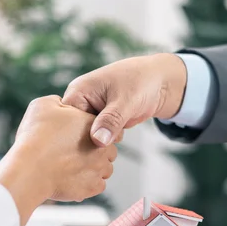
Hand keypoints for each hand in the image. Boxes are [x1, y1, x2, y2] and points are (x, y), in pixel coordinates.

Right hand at [0, 96, 116, 225]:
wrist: (30, 168)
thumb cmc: (35, 136)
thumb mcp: (43, 105)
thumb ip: (59, 102)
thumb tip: (62, 105)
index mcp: (92, 124)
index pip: (104, 126)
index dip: (92, 130)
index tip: (78, 135)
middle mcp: (102, 147)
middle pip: (107, 149)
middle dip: (95, 151)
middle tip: (74, 152)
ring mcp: (99, 168)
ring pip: (103, 169)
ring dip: (91, 168)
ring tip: (70, 167)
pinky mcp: (92, 187)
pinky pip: (96, 185)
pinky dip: (86, 183)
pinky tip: (71, 178)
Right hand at [63, 53, 186, 146]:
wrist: (159, 82)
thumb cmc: (141, 81)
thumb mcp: (126, 101)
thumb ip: (111, 120)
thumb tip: (97, 141)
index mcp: (78, 91)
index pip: (66, 119)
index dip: (76, 133)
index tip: (94, 144)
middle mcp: (80, 102)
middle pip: (74, 130)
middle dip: (90, 140)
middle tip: (108, 142)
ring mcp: (91, 112)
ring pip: (87, 137)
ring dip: (100, 143)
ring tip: (115, 138)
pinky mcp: (101, 121)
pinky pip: (98, 137)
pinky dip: (107, 141)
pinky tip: (116, 139)